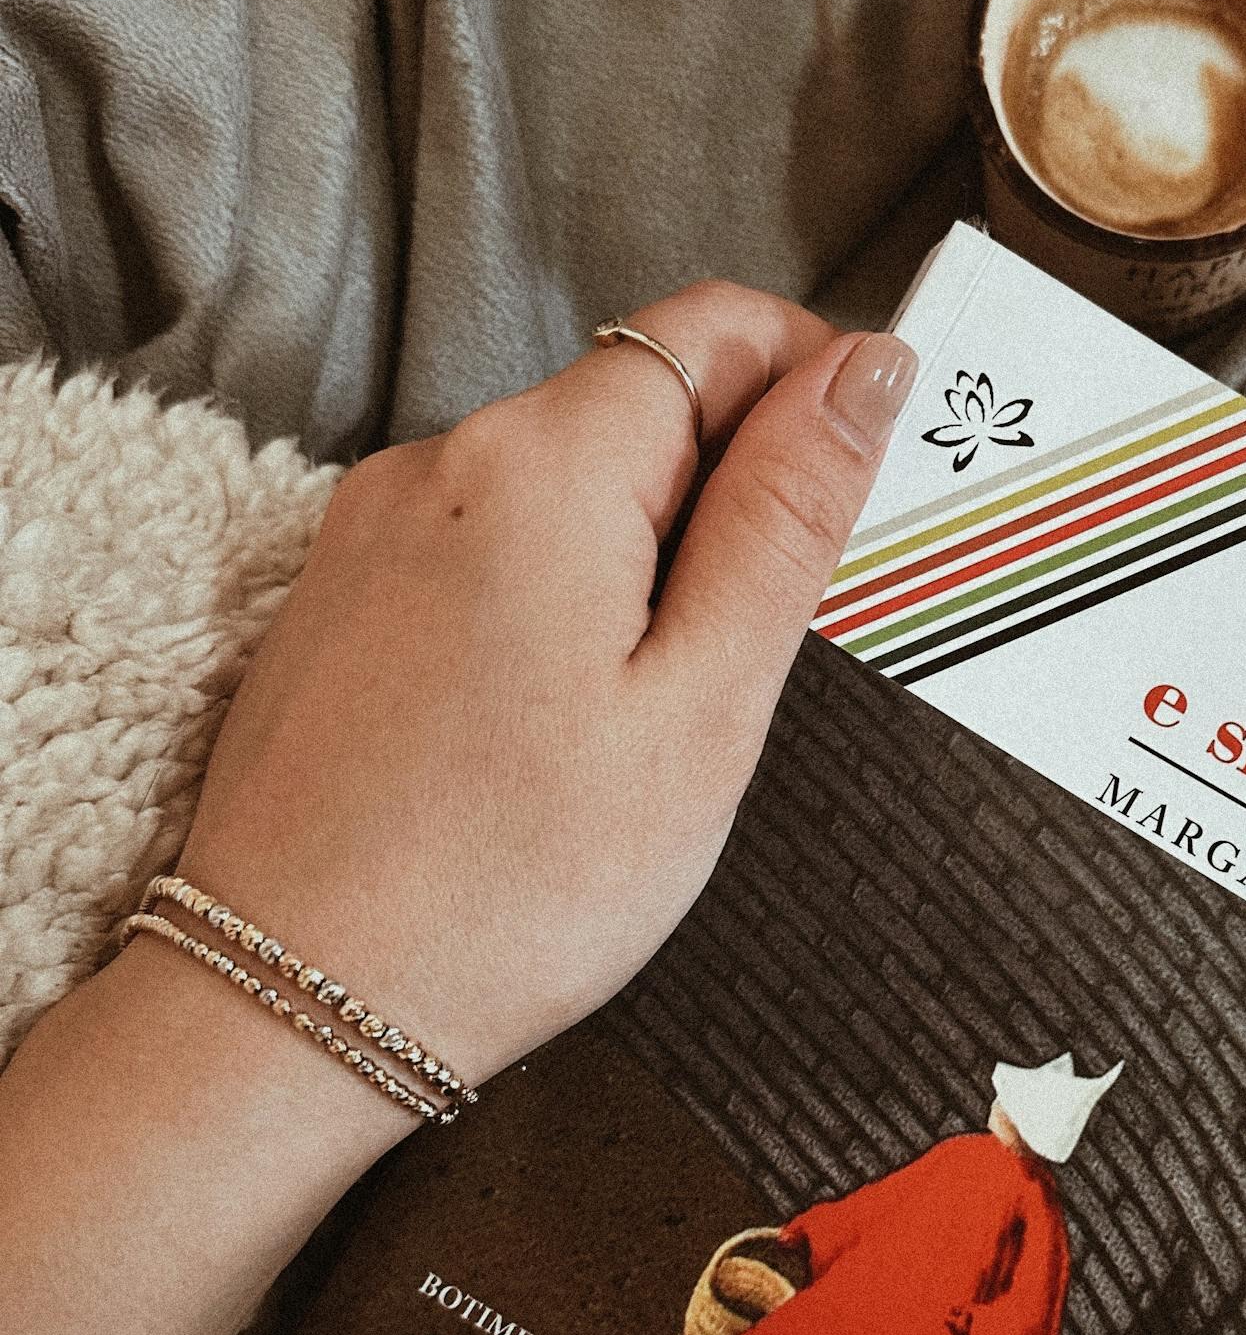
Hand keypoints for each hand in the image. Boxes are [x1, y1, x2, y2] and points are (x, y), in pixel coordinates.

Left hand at [181, 286, 917, 1084]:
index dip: (814, 385)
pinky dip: (559, 602)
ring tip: (651, 719)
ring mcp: (374, 526)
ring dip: (645, 558)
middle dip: (730, 496)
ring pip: (567, 483)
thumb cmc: (508, 888)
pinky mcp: (342, 596)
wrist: (293, 1006)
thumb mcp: (703, 706)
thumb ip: (788, 518)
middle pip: (641, 403)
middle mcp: (441, 463)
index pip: (719, 329)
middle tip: (753, 661)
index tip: (856, 490)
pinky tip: (561, 728)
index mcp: (545, 466)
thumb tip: (863, 371)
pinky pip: (491, 549)